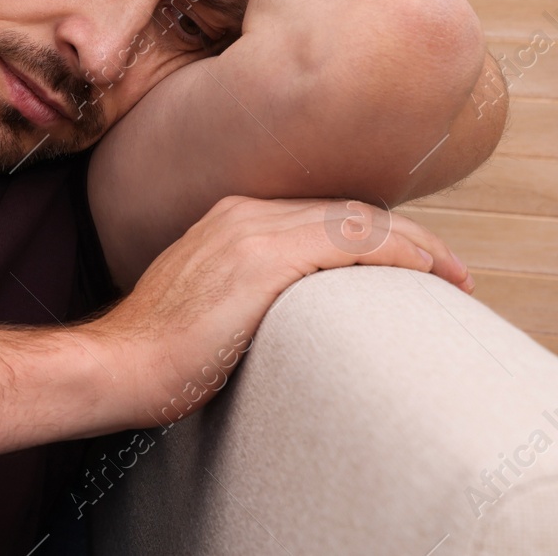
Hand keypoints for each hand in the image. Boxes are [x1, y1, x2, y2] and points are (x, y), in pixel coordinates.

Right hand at [85, 195, 471, 429]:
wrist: (121, 362)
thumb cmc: (160, 351)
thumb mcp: (208, 302)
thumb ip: (245, 286)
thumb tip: (289, 308)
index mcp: (227, 218)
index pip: (320, 212)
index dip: (374, 232)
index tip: (412, 262)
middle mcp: (242, 212)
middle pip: (346, 209)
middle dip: (406, 234)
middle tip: (448, 268)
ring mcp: (252, 231)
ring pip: (356, 219)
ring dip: (415, 242)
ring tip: (451, 273)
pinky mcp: (263, 259)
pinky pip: (351, 241)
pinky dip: (397, 250)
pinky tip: (425, 270)